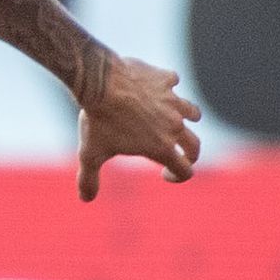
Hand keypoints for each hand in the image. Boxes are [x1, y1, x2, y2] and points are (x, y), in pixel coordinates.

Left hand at [77, 55, 201, 199]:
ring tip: (174, 120)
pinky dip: (167, 86)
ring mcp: (173, 101)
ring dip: (187, 118)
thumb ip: (89, 179)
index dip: (178, 176)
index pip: (185, 170)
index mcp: (161, 147)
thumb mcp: (90, 154)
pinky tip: (155, 87)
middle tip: (178, 155)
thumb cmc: (97, 121)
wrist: (100, 83)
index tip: (165, 174)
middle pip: (194, 145)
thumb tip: (85, 199)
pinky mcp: (166, 80)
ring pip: (192, 112)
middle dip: (189, 153)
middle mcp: (174, 125)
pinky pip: (173, 82)